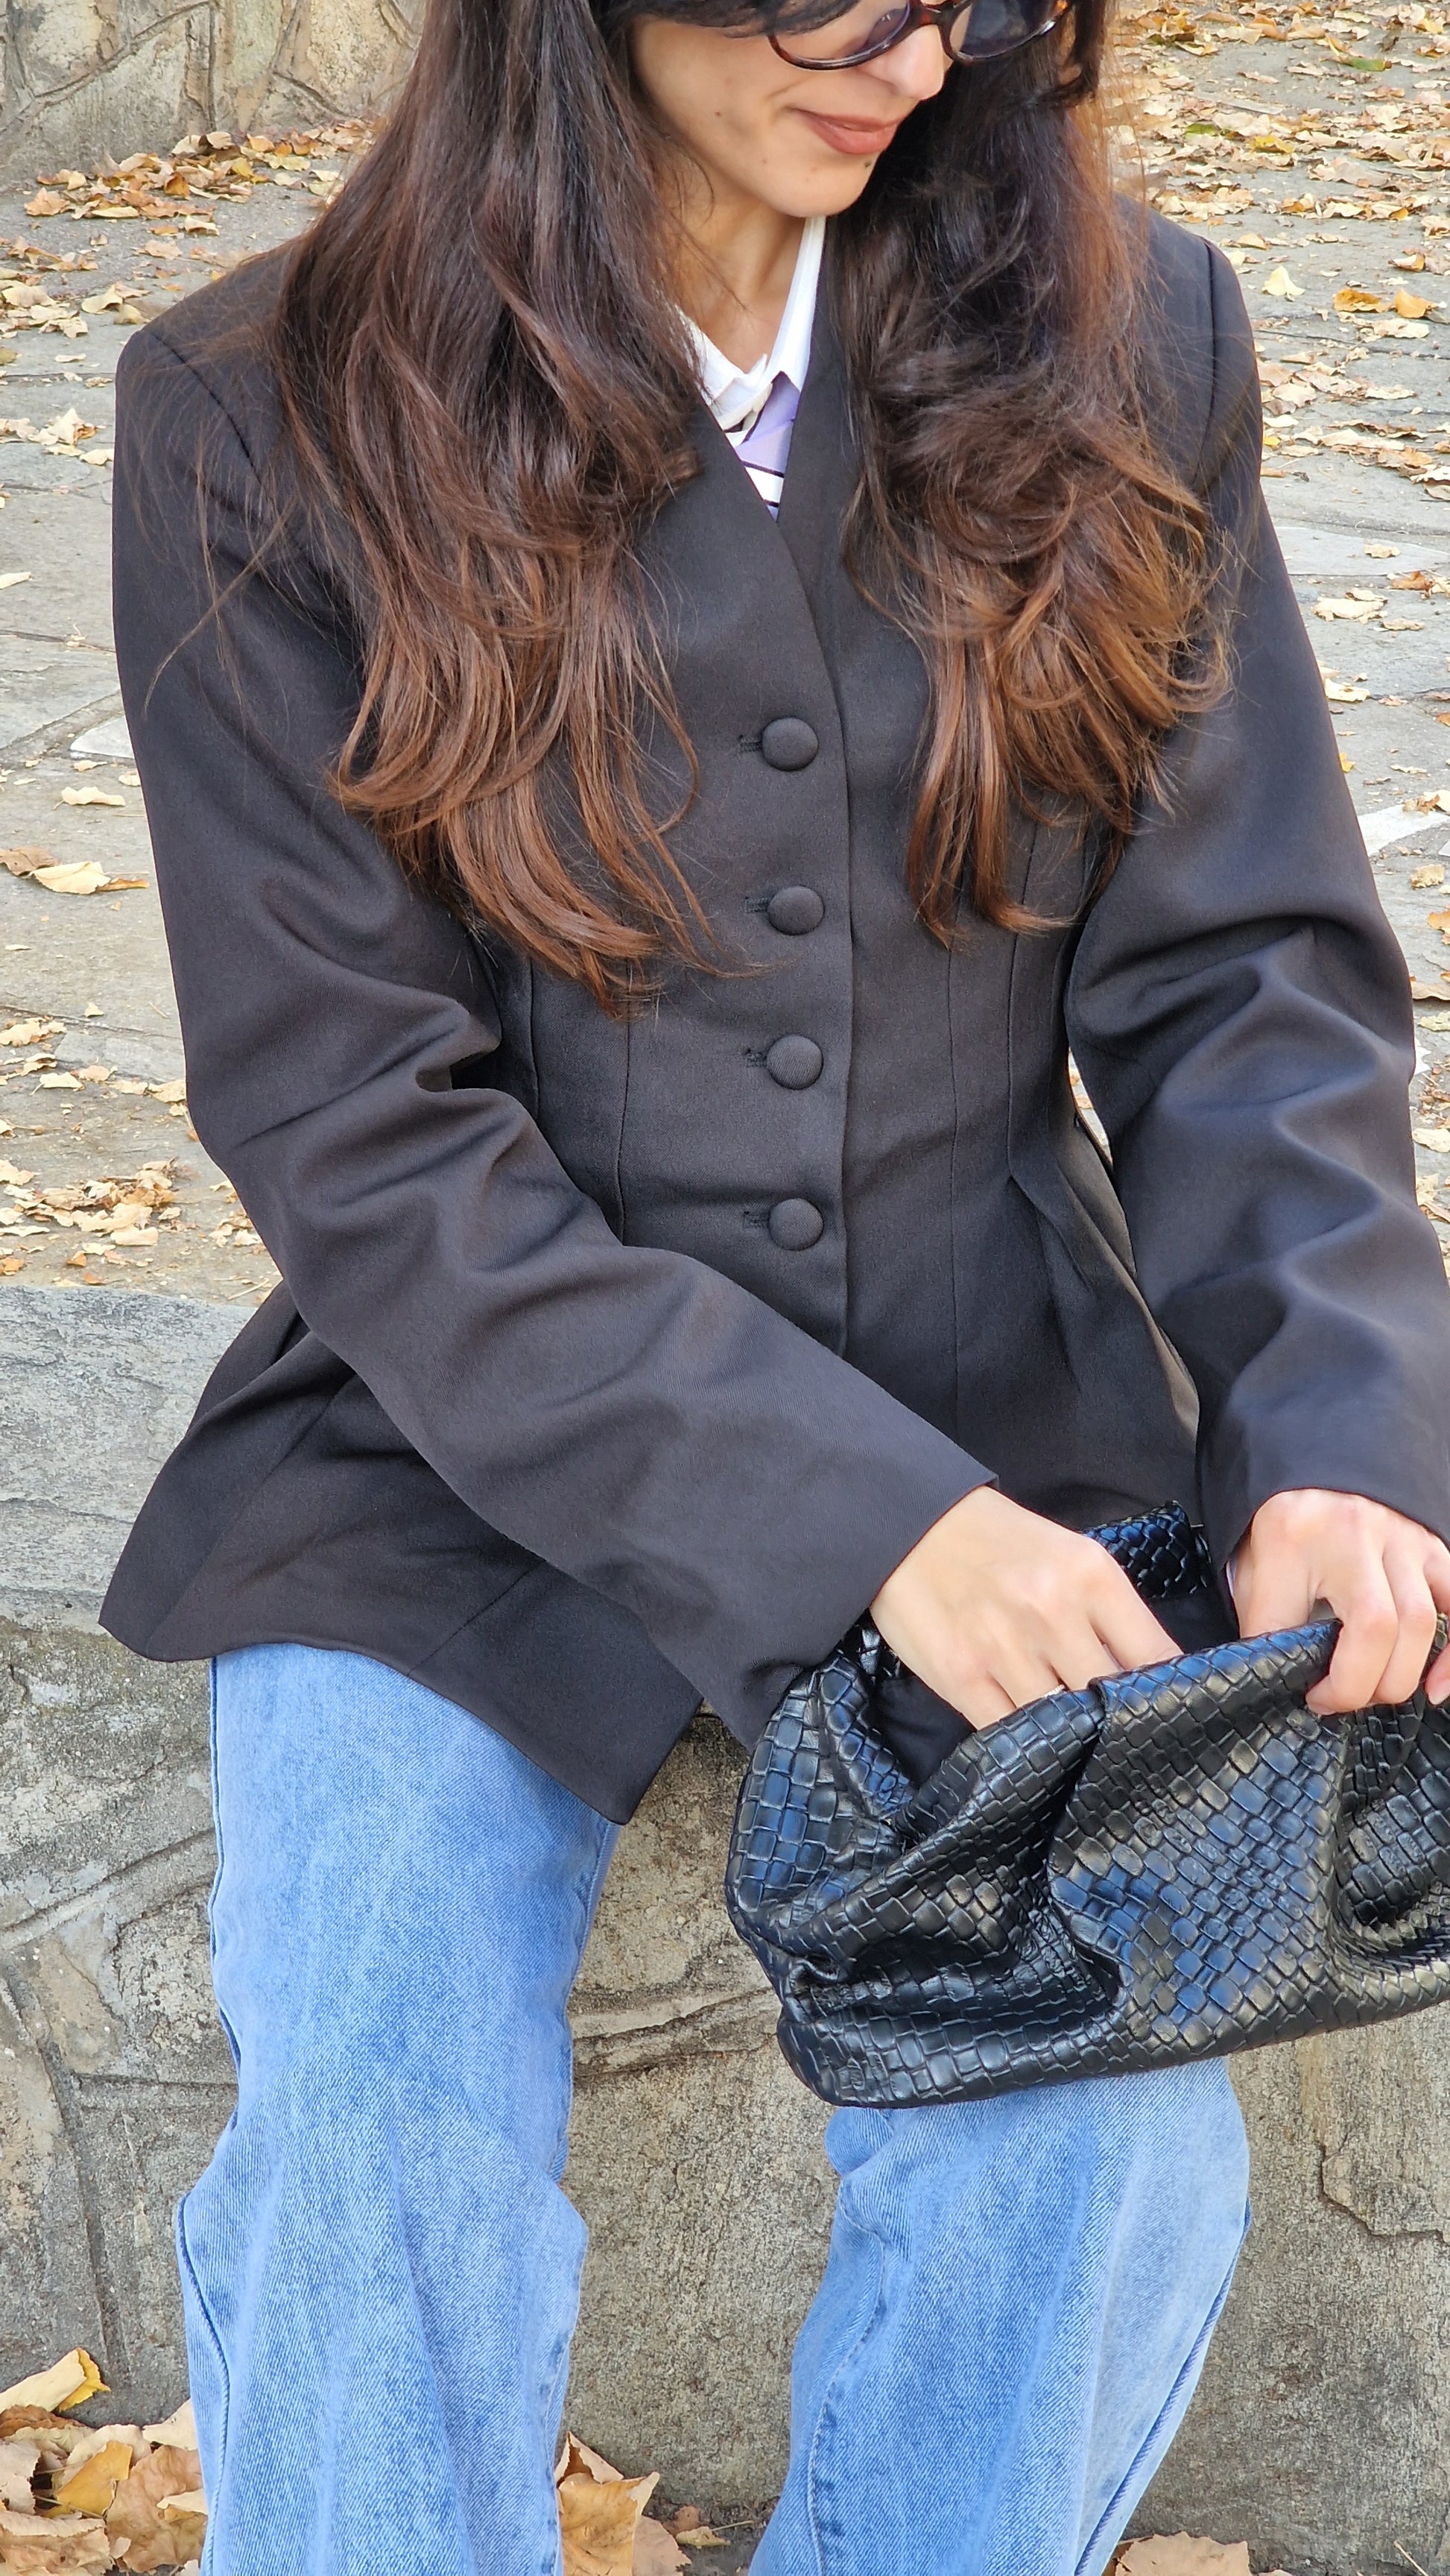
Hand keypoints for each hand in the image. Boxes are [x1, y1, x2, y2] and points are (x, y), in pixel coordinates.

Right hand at [869, 1486, 1179, 1729]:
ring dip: (1073, 1736)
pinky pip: (1011, 1732)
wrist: (906, 1523)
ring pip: (1065, 1722)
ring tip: (1077, 1739)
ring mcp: (1005, 1647)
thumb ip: (1108, 1612)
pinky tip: (1034, 1738)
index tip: (1172, 1713)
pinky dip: (1027, 1741)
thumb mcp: (1068, 1556)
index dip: (1170, 1693)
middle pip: (1112, 1696)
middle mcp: (1052, 1611)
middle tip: (1125, 1738)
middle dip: (1121, 1720)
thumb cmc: (996, 1543)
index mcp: (1091, 1576)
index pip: (1157, 1655)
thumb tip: (1149, 1676)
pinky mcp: (962, 1676)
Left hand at [1233, 1489, 1449, 1713]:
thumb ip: (1267, 1622)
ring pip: (1422, 1620)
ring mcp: (1401, 1536)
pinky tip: (1436, 1686)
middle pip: (1380, 1625)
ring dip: (1403, 1674)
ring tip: (1377, 1690)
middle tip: (1341, 1699)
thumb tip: (1285, 1682)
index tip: (1312, 1697)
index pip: (1301, 1623)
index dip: (1316, 1677)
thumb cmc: (1282, 1525)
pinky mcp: (1432, 1545)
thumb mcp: (1254, 1569)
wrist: (1313, 1462)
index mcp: (1295, 1533)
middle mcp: (1354, 1531)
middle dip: (1363, 1684)